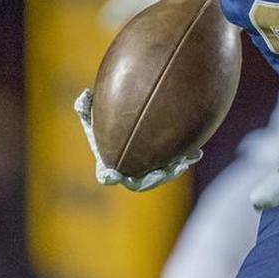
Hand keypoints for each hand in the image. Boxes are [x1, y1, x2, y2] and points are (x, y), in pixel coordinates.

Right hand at [73, 89, 200, 191]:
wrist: (136, 121)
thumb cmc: (110, 119)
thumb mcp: (96, 112)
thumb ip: (87, 107)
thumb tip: (83, 95)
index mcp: (109, 165)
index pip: (107, 176)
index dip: (109, 176)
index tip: (112, 174)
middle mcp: (130, 172)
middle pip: (139, 183)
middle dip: (148, 181)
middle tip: (158, 173)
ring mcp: (150, 169)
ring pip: (162, 176)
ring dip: (171, 173)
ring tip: (181, 164)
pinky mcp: (168, 162)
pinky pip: (178, 164)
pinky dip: (186, 160)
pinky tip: (195, 154)